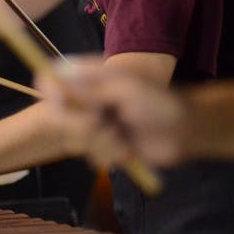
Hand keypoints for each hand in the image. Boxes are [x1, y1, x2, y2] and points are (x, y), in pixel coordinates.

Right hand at [36, 57, 187, 166]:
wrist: (183, 132)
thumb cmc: (159, 103)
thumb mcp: (127, 88)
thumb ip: (93, 87)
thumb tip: (60, 77)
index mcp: (89, 80)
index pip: (51, 80)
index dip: (50, 94)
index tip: (60, 105)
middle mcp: (87, 101)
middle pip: (60, 117)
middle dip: (83, 126)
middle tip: (105, 123)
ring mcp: (94, 124)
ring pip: (77, 140)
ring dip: (103, 142)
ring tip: (124, 136)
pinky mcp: (104, 146)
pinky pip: (93, 156)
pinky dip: (112, 155)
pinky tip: (128, 149)